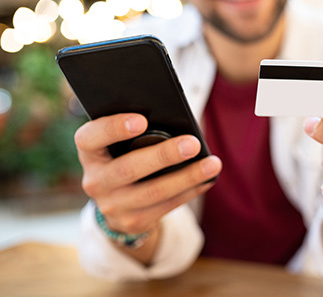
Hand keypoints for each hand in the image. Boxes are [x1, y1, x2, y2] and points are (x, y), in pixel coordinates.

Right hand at [75, 113, 221, 236]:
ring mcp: (112, 205)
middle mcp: (95, 181)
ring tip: (212, 164)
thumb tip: (178, 124)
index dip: (113, 128)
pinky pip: (166, 206)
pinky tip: (207, 180)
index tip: (142, 120)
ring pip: (153, 192)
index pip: (89, 137)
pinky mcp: (133, 222)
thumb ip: (138, 131)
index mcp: (89, 152)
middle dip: (163, 156)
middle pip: (128, 169)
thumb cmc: (126, 156)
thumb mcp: (121, 143)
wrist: (118, 202)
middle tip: (193, 144)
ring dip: (187, 177)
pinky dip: (190, 191)